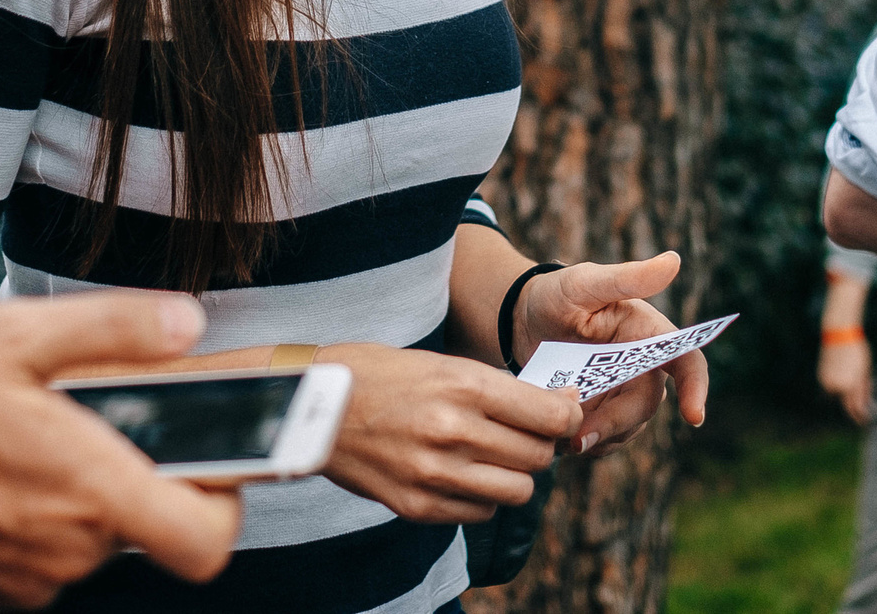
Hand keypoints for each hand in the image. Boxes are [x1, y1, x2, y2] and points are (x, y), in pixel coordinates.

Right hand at [0, 292, 240, 605]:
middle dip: (129, 473)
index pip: (205, 540)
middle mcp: (71, 548)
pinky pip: (43, 557)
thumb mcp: (18, 336)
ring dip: (77, 495)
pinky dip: (35, 521)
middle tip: (86, 422)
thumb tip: (186, 325)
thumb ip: (115, 329)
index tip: (207, 463)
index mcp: (93, 490)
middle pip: (144, 523)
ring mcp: (31, 579)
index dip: (223, 506)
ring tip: (29, 440)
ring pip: (91, 538)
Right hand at [316, 342, 580, 523]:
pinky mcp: (417, 505)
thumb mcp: (441, 363)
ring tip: (494, 456)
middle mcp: (454, 431)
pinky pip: (479, 512)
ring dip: (514, 474)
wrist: (310, 406)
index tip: (563, 413)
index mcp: (463, 385)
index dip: (566, 416)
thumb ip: (498, 388)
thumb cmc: (378, 374)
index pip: (549, 415)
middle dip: (540, 445)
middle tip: (525, 433)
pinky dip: (482, 495)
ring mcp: (435, 473)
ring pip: (516, 490)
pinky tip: (463, 473)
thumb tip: (558, 405)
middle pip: (538, 456)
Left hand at [510, 252, 709, 457]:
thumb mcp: (585, 282)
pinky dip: (583, 442)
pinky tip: (556, 435)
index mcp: (649, 335)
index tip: (694, 416)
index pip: (686, 362)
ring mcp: (621, 394)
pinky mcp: (600, 413)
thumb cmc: (557, 293)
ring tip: (560, 435)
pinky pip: (602, 439)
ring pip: (624, 428)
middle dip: (616, 423)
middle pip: (644, 405)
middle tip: (578, 437)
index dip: (696, 387)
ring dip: (597, 437)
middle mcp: (642, 368)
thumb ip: (626, 278)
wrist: (522, 319)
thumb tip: (674, 261)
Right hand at [817, 334, 871, 424]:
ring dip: (844, 396)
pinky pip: (830, 388)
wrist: (839, 334)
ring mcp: (827, 381)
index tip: (864, 421)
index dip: (860, 416)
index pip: (855, 407)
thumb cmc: (857, 351)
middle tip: (860, 413)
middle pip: (845, 404)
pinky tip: (843, 376)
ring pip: (837, 396)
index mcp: (850, 385)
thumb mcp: (865, 371)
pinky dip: (837, 387)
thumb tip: (866, 404)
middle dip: (852, 409)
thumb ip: (864, 389)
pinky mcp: (821, 376)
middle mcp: (836, 385)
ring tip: (852, 383)